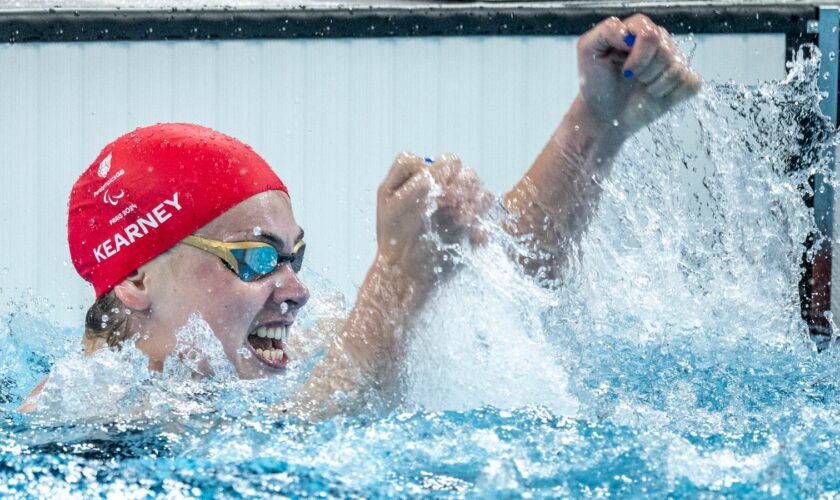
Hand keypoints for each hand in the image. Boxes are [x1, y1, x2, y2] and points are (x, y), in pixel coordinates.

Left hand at [376, 153, 490, 284]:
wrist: (403, 270)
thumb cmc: (392, 235)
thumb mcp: (391, 201)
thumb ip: (414, 181)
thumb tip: (439, 172)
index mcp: (429, 179)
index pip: (448, 163)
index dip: (443, 174)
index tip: (431, 192)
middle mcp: (448, 192)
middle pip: (469, 175)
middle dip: (462, 187)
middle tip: (447, 204)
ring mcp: (462, 210)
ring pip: (483, 194)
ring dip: (473, 204)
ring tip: (458, 221)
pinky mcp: (472, 230)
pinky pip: (487, 222)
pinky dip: (480, 227)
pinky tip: (468, 235)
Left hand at [576, 14, 701, 134]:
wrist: (603, 114)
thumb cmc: (596, 82)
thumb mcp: (589, 50)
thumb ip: (607, 31)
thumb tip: (630, 35)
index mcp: (638, 29)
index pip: (651, 34)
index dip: (639, 56)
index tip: (625, 71)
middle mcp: (660, 41)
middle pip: (666, 51)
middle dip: (645, 72)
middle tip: (631, 80)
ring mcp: (674, 60)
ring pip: (678, 69)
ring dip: (655, 86)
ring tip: (642, 88)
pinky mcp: (685, 81)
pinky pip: (692, 83)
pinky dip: (672, 95)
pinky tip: (656, 95)